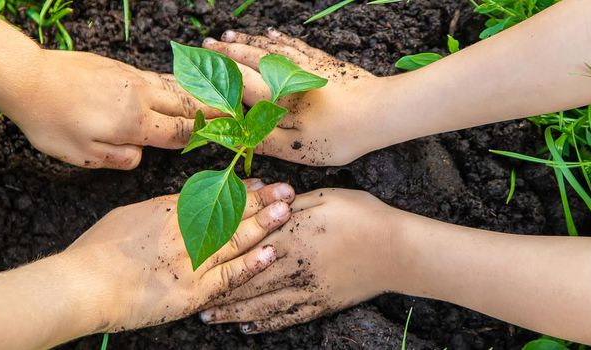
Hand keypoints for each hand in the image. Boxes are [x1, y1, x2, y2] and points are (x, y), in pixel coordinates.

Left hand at [0, 49, 214, 169]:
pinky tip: (183, 86)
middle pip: (187, 105)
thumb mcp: (83, 156)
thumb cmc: (51, 123)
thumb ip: (120, 158)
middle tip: (240, 115)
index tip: (230, 138)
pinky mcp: (120, 67)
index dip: (207, 137)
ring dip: (201, 94)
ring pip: (175, 86)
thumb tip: (140, 154)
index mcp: (135, 123)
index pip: (181, 132)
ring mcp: (132, 78)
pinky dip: (178, 83)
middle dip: (216, 111)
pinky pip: (158, 76)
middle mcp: (140, 96)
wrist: (28, 79)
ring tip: (223, 98)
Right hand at [61, 180, 295, 331]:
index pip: (212, 196)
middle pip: (230, 212)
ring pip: (236, 240)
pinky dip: (251, 265)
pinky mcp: (192, 292)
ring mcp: (191, 262)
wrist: (83, 285)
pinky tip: (270, 253)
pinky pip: (228, 277)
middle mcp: (184, 232)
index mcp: (167, 211)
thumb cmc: (95, 251)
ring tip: (286, 212)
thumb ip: (158, 211)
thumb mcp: (127, 217)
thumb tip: (177, 206)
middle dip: (261, 201)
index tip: (258, 184)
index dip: (238, 190)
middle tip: (286, 190)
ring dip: (264, 225)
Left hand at [198, 189, 403, 333]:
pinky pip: (287, 317)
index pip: (246, 247)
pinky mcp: (321, 303)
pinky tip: (248, 328)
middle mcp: (293, 265)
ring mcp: (307, 288)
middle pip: (247, 281)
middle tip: (192, 300)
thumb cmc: (362, 215)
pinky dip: (265, 324)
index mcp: (291, 235)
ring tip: (210, 318)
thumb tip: (264, 202)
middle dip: (217, 292)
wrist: (398, 250)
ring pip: (262, 304)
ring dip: (233, 313)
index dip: (219, 257)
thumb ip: (290, 204)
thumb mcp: (323, 198)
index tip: (195, 262)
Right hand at [202, 29, 384, 165]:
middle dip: (226, 51)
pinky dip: (277, 38)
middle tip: (207, 45)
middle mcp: (284, 75)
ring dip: (246, 41)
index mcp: (274, 97)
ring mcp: (304, 64)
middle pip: (249, 57)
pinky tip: (269, 33)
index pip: (237, 79)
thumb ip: (262, 139)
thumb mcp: (296, 148)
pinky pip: (292, 44)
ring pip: (268, 47)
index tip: (198, 63)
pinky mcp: (322, 62)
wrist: (381, 111)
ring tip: (228, 35)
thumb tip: (232, 135)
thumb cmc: (338, 134)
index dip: (216, 72)